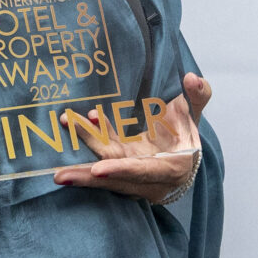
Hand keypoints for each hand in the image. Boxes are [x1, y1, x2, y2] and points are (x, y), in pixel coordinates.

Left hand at [52, 73, 210, 203]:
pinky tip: (79, 119)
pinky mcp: (120, 168)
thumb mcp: (195, 116)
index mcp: (170, 169)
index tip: (99, 168)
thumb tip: (191, 78)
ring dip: (84, 145)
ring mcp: (131, 176)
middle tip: (59, 176)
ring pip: (104, 165)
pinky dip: (92, 137)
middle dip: (87, 176)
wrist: (182, 155)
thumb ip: (199, 96)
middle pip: (115, 177)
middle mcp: (148, 179)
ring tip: (65, 123)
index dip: (122, 170)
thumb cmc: (187, 136)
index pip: (144, 171)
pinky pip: (103, 153)